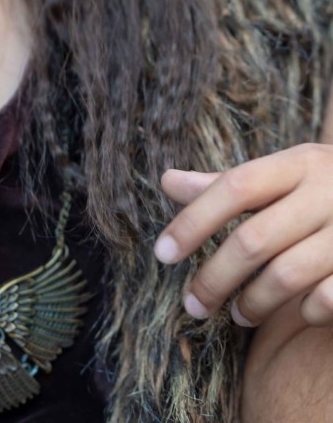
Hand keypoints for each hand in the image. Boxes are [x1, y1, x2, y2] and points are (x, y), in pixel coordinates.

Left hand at [154, 145, 332, 328]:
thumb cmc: (327, 188)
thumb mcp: (286, 174)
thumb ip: (229, 184)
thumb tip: (166, 182)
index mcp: (300, 162)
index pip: (235, 187)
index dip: (193, 220)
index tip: (161, 253)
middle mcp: (328, 191)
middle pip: (254, 239)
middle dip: (215, 277)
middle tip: (191, 304)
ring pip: (287, 275)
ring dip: (253, 302)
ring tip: (236, 315)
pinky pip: (329, 299)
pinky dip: (306, 311)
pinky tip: (296, 313)